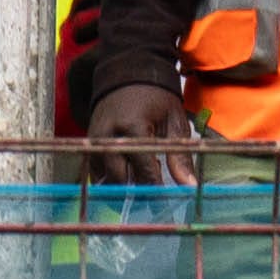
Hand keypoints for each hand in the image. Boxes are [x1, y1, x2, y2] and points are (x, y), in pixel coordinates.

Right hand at [84, 77, 201, 189]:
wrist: (128, 74)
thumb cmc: (156, 98)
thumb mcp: (175, 122)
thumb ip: (180, 155)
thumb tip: (189, 187)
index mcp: (133, 128)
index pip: (144, 171)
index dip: (155, 191)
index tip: (166, 205)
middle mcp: (109, 136)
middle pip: (121, 180)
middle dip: (138, 193)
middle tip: (155, 199)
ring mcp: (95, 141)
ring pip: (106, 179)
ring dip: (124, 187)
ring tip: (143, 183)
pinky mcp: (90, 144)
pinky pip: (97, 172)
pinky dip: (112, 179)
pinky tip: (129, 177)